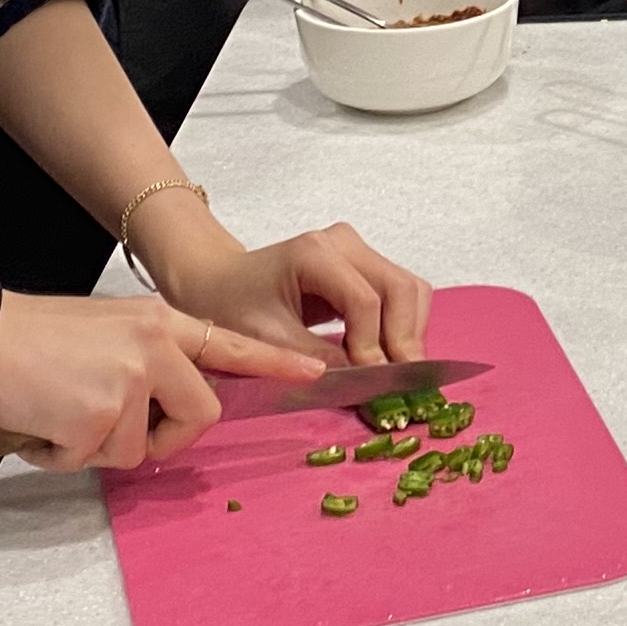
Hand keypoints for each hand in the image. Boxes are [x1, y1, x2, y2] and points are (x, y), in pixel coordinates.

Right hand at [0, 289, 321, 472]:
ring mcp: (130, 380)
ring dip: (97, 445)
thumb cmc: (31, 337)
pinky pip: (93, 460)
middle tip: (116, 429)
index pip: (229, 344)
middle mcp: (155, 346)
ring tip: (59, 409)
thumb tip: (159, 410)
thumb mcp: (108, 331)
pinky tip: (41, 420)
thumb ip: (147, 361)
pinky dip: (63, 454)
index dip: (273, 364)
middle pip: (199, 413)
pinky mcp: (98, 415)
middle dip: (165, 437)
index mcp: (160, 323)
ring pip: (137, 448)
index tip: (315, 371)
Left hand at [149, 214, 434, 366]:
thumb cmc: (231, 306)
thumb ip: (316, 360)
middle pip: (399, 287)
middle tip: (402, 382)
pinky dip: (404, 324)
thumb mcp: (265, 340)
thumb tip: (366, 383)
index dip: (373, 344)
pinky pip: (401, 292)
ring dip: (410, 331)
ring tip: (400, 371)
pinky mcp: (364, 263)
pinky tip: (392, 354)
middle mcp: (343, 242)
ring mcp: (358, 249)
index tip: (372, 380)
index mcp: (314, 252)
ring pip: (409, 288)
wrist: (216, 281)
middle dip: (404, 338)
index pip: (364, 300)